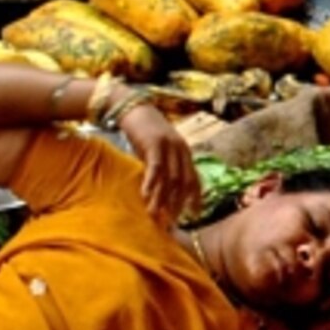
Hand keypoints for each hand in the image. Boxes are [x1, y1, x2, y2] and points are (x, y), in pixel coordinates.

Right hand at [120, 104, 201, 225]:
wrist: (134, 108)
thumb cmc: (144, 132)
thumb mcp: (158, 151)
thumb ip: (163, 167)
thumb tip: (161, 190)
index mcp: (185, 153)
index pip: (195, 179)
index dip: (196, 197)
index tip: (195, 214)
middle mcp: (181, 150)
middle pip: (184, 182)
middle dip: (178, 203)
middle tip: (172, 221)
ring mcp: (170, 147)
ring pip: (169, 178)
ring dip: (163, 198)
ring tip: (156, 215)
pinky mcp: (155, 144)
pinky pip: (155, 167)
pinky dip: (152, 183)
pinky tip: (146, 195)